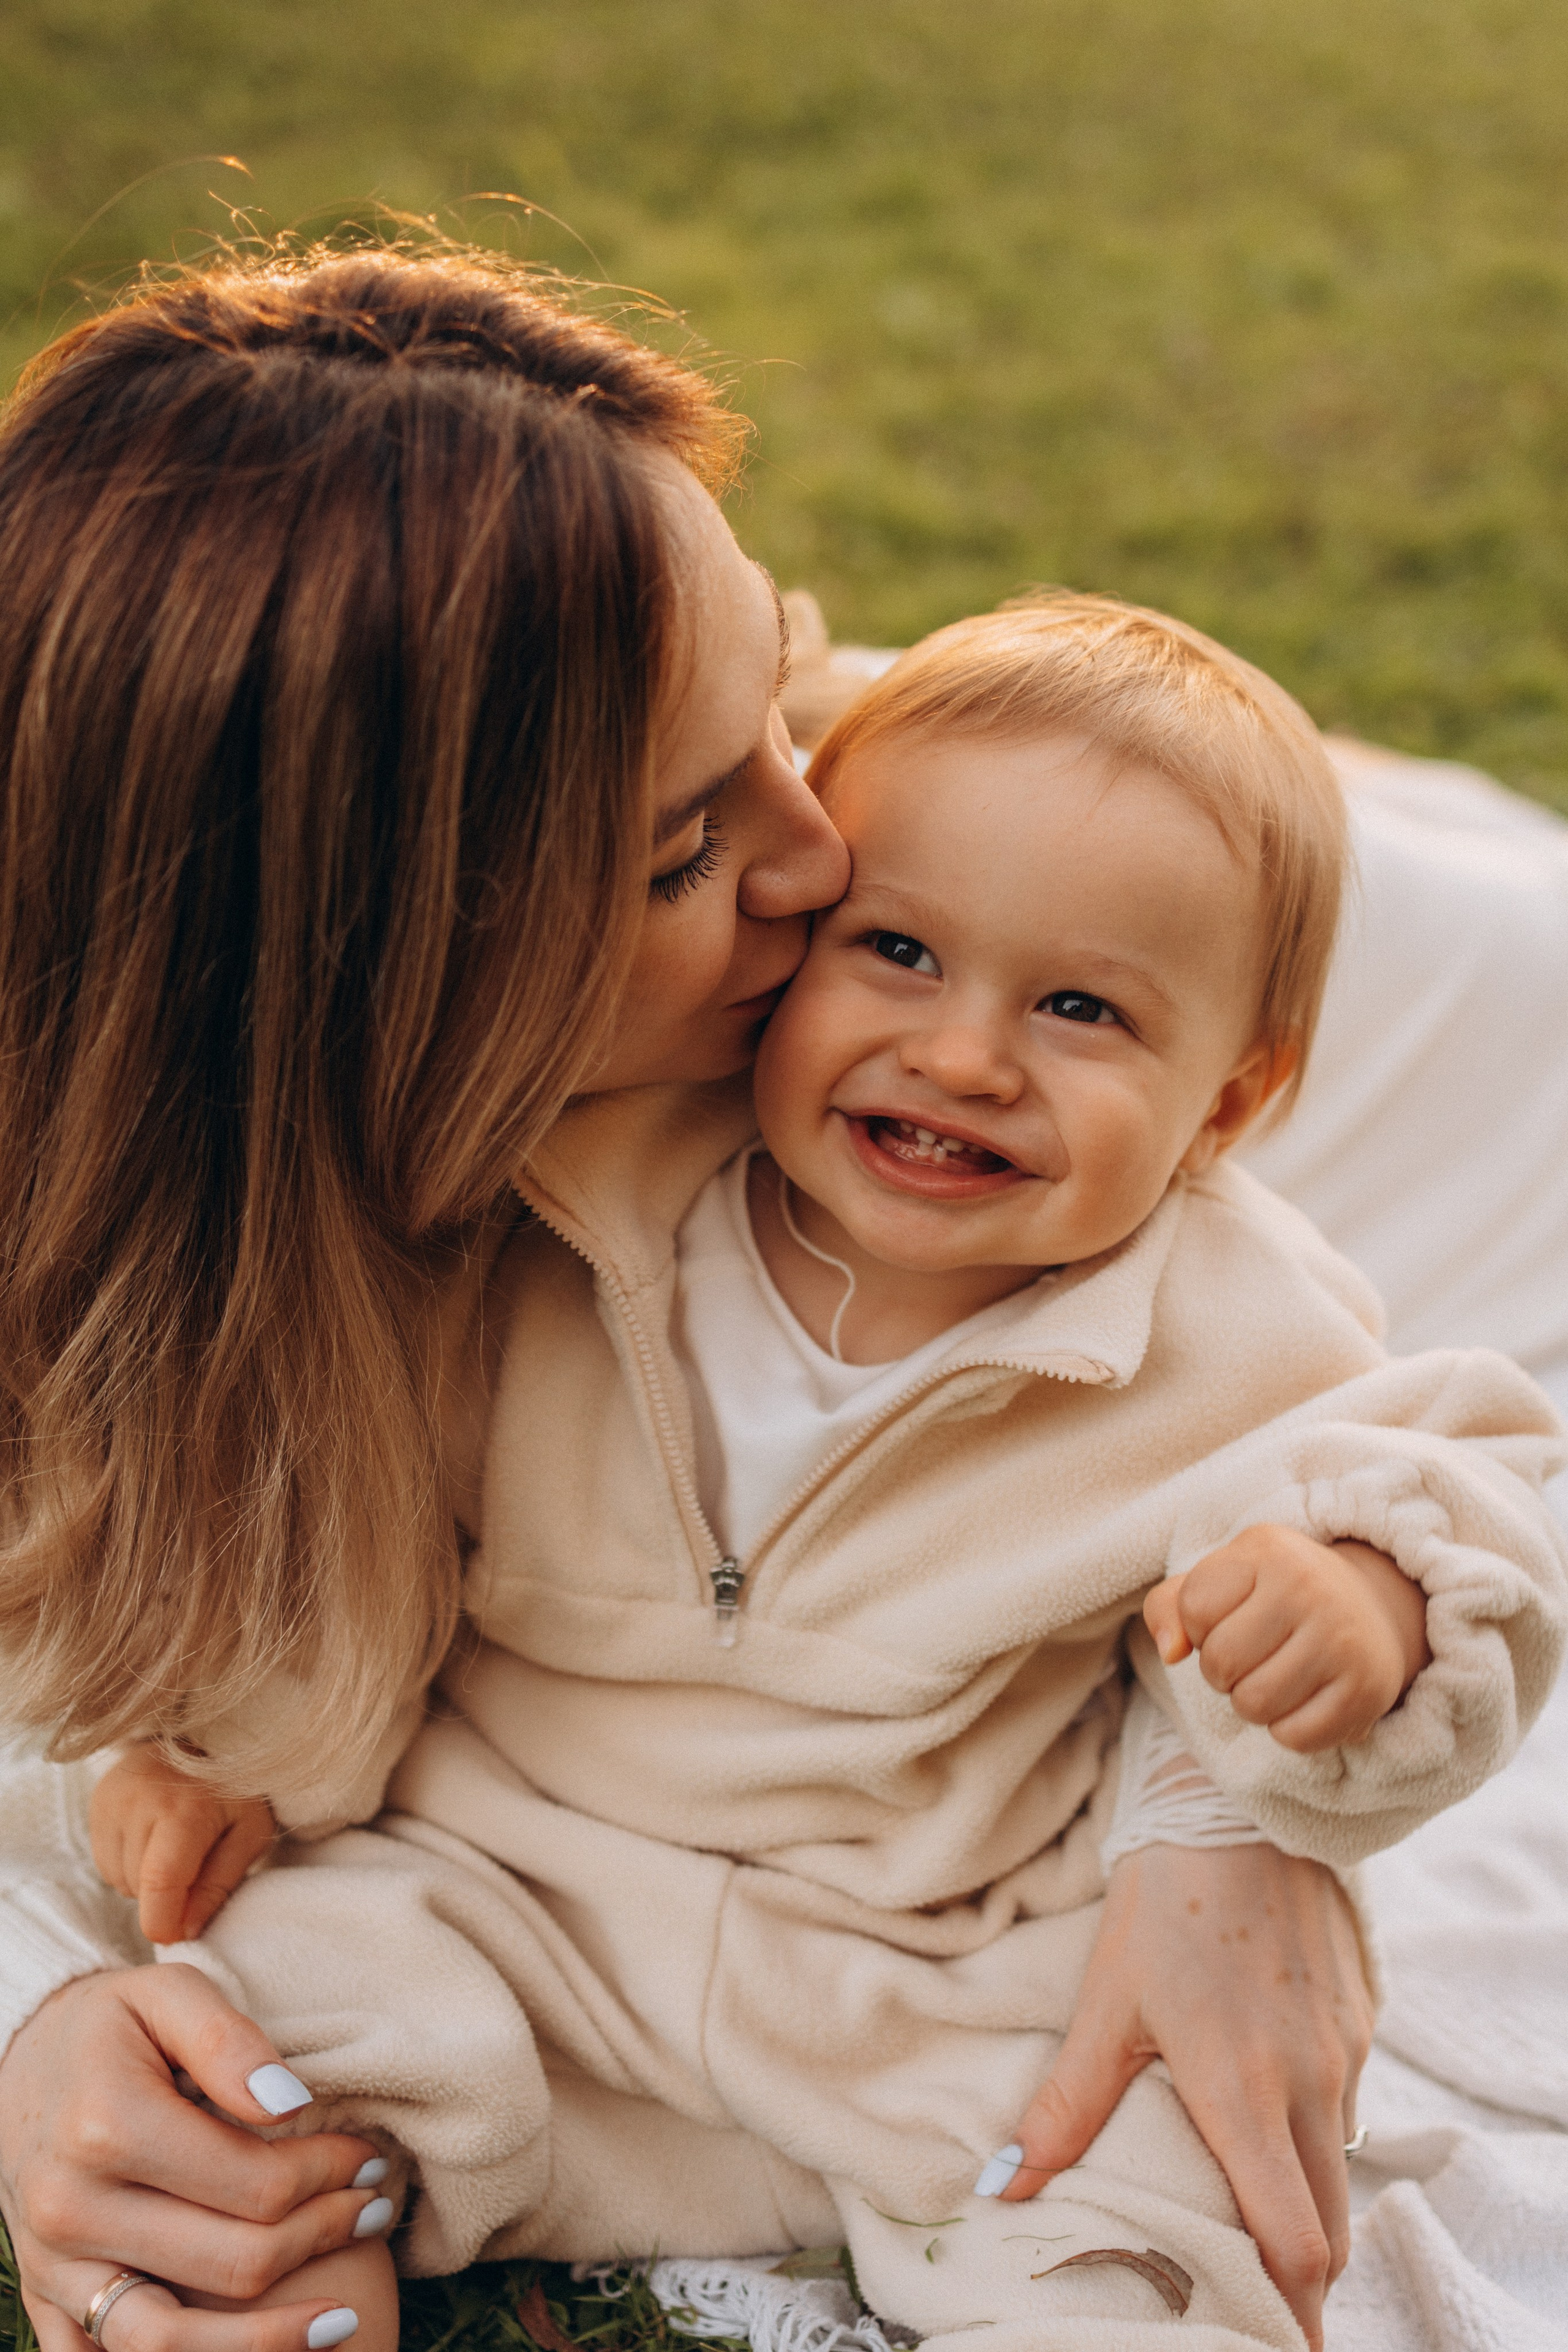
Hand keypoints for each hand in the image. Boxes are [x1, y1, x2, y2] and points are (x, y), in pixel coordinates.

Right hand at [0, 1966, 391, 2351]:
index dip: (330, 2176)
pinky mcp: (46, 2301)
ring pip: (171, 2344)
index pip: (256, 2184)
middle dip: (323, 2237)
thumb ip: (230, 2042)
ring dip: (270, 2339)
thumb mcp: (169, 1993)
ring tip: (341, 2320)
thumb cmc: (111, 2023)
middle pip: (233, 2262)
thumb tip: (291, 2107)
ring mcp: (55, 2267)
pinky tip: (256, 2344)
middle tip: (377, 2208)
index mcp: (107, 2129)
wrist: (21, 2058)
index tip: (372, 2158)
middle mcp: (73, 2210)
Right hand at [90, 1748, 276, 1944]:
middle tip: (192, 1866)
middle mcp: (141, 1801)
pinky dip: (128, 1865)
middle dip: (165, 1896)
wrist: (201, 1739)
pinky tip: (151, 1839)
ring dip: (144, 1881)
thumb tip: (186, 1931)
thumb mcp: (249, 1835)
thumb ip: (219, 1885)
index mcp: (186, 1810)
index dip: (164, 1922)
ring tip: (172, 1848)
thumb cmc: (233, 1793)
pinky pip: (105, 1864)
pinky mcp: (96, 1802)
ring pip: (118, 1879)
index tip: (177, 1934)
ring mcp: (112, 1800)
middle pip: (138, 1888)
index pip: (160, 1881)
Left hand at [995, 1842, 1372, 2351]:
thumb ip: (1065, 2105)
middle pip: (1330, 2224)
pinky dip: (1315, 2135)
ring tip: (1253, 2212)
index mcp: (1247, 2092)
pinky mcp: (1360, 2018)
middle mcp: (1311, 2082)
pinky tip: (1269, 2118)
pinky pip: (1346, 2104)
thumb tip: (1006, 2186)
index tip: (1262, 2339)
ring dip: (1306, 2200)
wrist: (1234, 1808)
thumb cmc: (1165, 1904)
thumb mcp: (1105, 2004)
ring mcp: (1345, 2050)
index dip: (1285, 2307)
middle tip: (1256, 2300)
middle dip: (1300, 2277)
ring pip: (1338, 2164)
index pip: (1294, 2241)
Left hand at [1143, 1526, 1430, 1749]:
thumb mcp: (1221, 1580)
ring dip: (1253, 1703)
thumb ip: (1169, 1607)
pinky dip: (1288, 1730)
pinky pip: (1293, 1737)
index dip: (1198, 1628)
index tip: (1229, 1619)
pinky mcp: (1367, 1688)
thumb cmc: (1273, 1597)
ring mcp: (1342, 1638)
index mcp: (1267, 1549)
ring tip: (1277, 1677)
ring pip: (1253, 1705)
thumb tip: (1170, 1652)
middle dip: (1223, 1672)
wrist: (1370, 1608)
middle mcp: (1309, 1586)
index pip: (1193, 1609)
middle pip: (1221, 1663)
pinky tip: (1306, 1700)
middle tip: (1253, 1657)